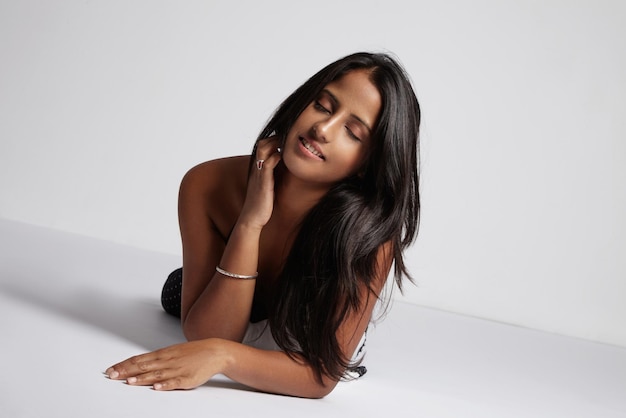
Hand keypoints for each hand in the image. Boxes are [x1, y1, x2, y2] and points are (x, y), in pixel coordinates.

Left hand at [105, 339, 229, 390]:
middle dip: (126, 371)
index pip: (139, 359)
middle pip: (143, 366)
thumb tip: (140, 364)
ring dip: (142, 378)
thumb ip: (157, 359)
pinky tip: (157, 387)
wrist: (215, 352)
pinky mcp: (187, 379)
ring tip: (129, 381)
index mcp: (163, 354)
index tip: (111, 370)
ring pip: (156, 374)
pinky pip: (174, 382)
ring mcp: (177, 370)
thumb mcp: (173, 352)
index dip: (124, 365)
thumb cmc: (194, 353)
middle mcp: (167, 361)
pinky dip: (165, 385)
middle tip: (112, 376)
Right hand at [237, 136, 281, 229]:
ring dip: (275, 143)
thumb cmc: (262, 203)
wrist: (253, 218)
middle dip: (275, 137)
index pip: (263, 146)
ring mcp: (259, 174)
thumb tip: (285, 169)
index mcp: (258, 168)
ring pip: (263, 150)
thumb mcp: (268, 185)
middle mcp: (257, 168)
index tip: (286, 137)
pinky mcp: (263, 182)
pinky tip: (283, 155)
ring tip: (286, 141)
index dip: (274, 139)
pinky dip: (275, 157)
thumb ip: (274, 175)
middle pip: (262, 144)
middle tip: (288, 136)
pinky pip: (267, 164)